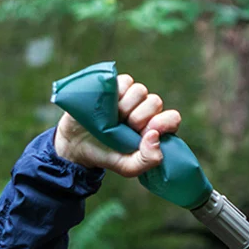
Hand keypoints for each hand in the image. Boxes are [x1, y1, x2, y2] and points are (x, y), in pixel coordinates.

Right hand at [54, 74, 181, 177]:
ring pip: (140, 90)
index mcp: (153, 128)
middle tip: (123, 128)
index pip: (172, 118)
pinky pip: (125, 81)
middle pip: (155, 102)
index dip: (163, 123)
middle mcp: (144, 110)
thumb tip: (155, 136)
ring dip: (126, 106)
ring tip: (111, 118)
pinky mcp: (115, 86)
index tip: (147, 132)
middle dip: (139, 117)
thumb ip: (147, 160)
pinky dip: (117, 92)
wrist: (76, 145)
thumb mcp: (128, 167)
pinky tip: (106, 105)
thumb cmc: (106, 155)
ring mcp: (129, 96)